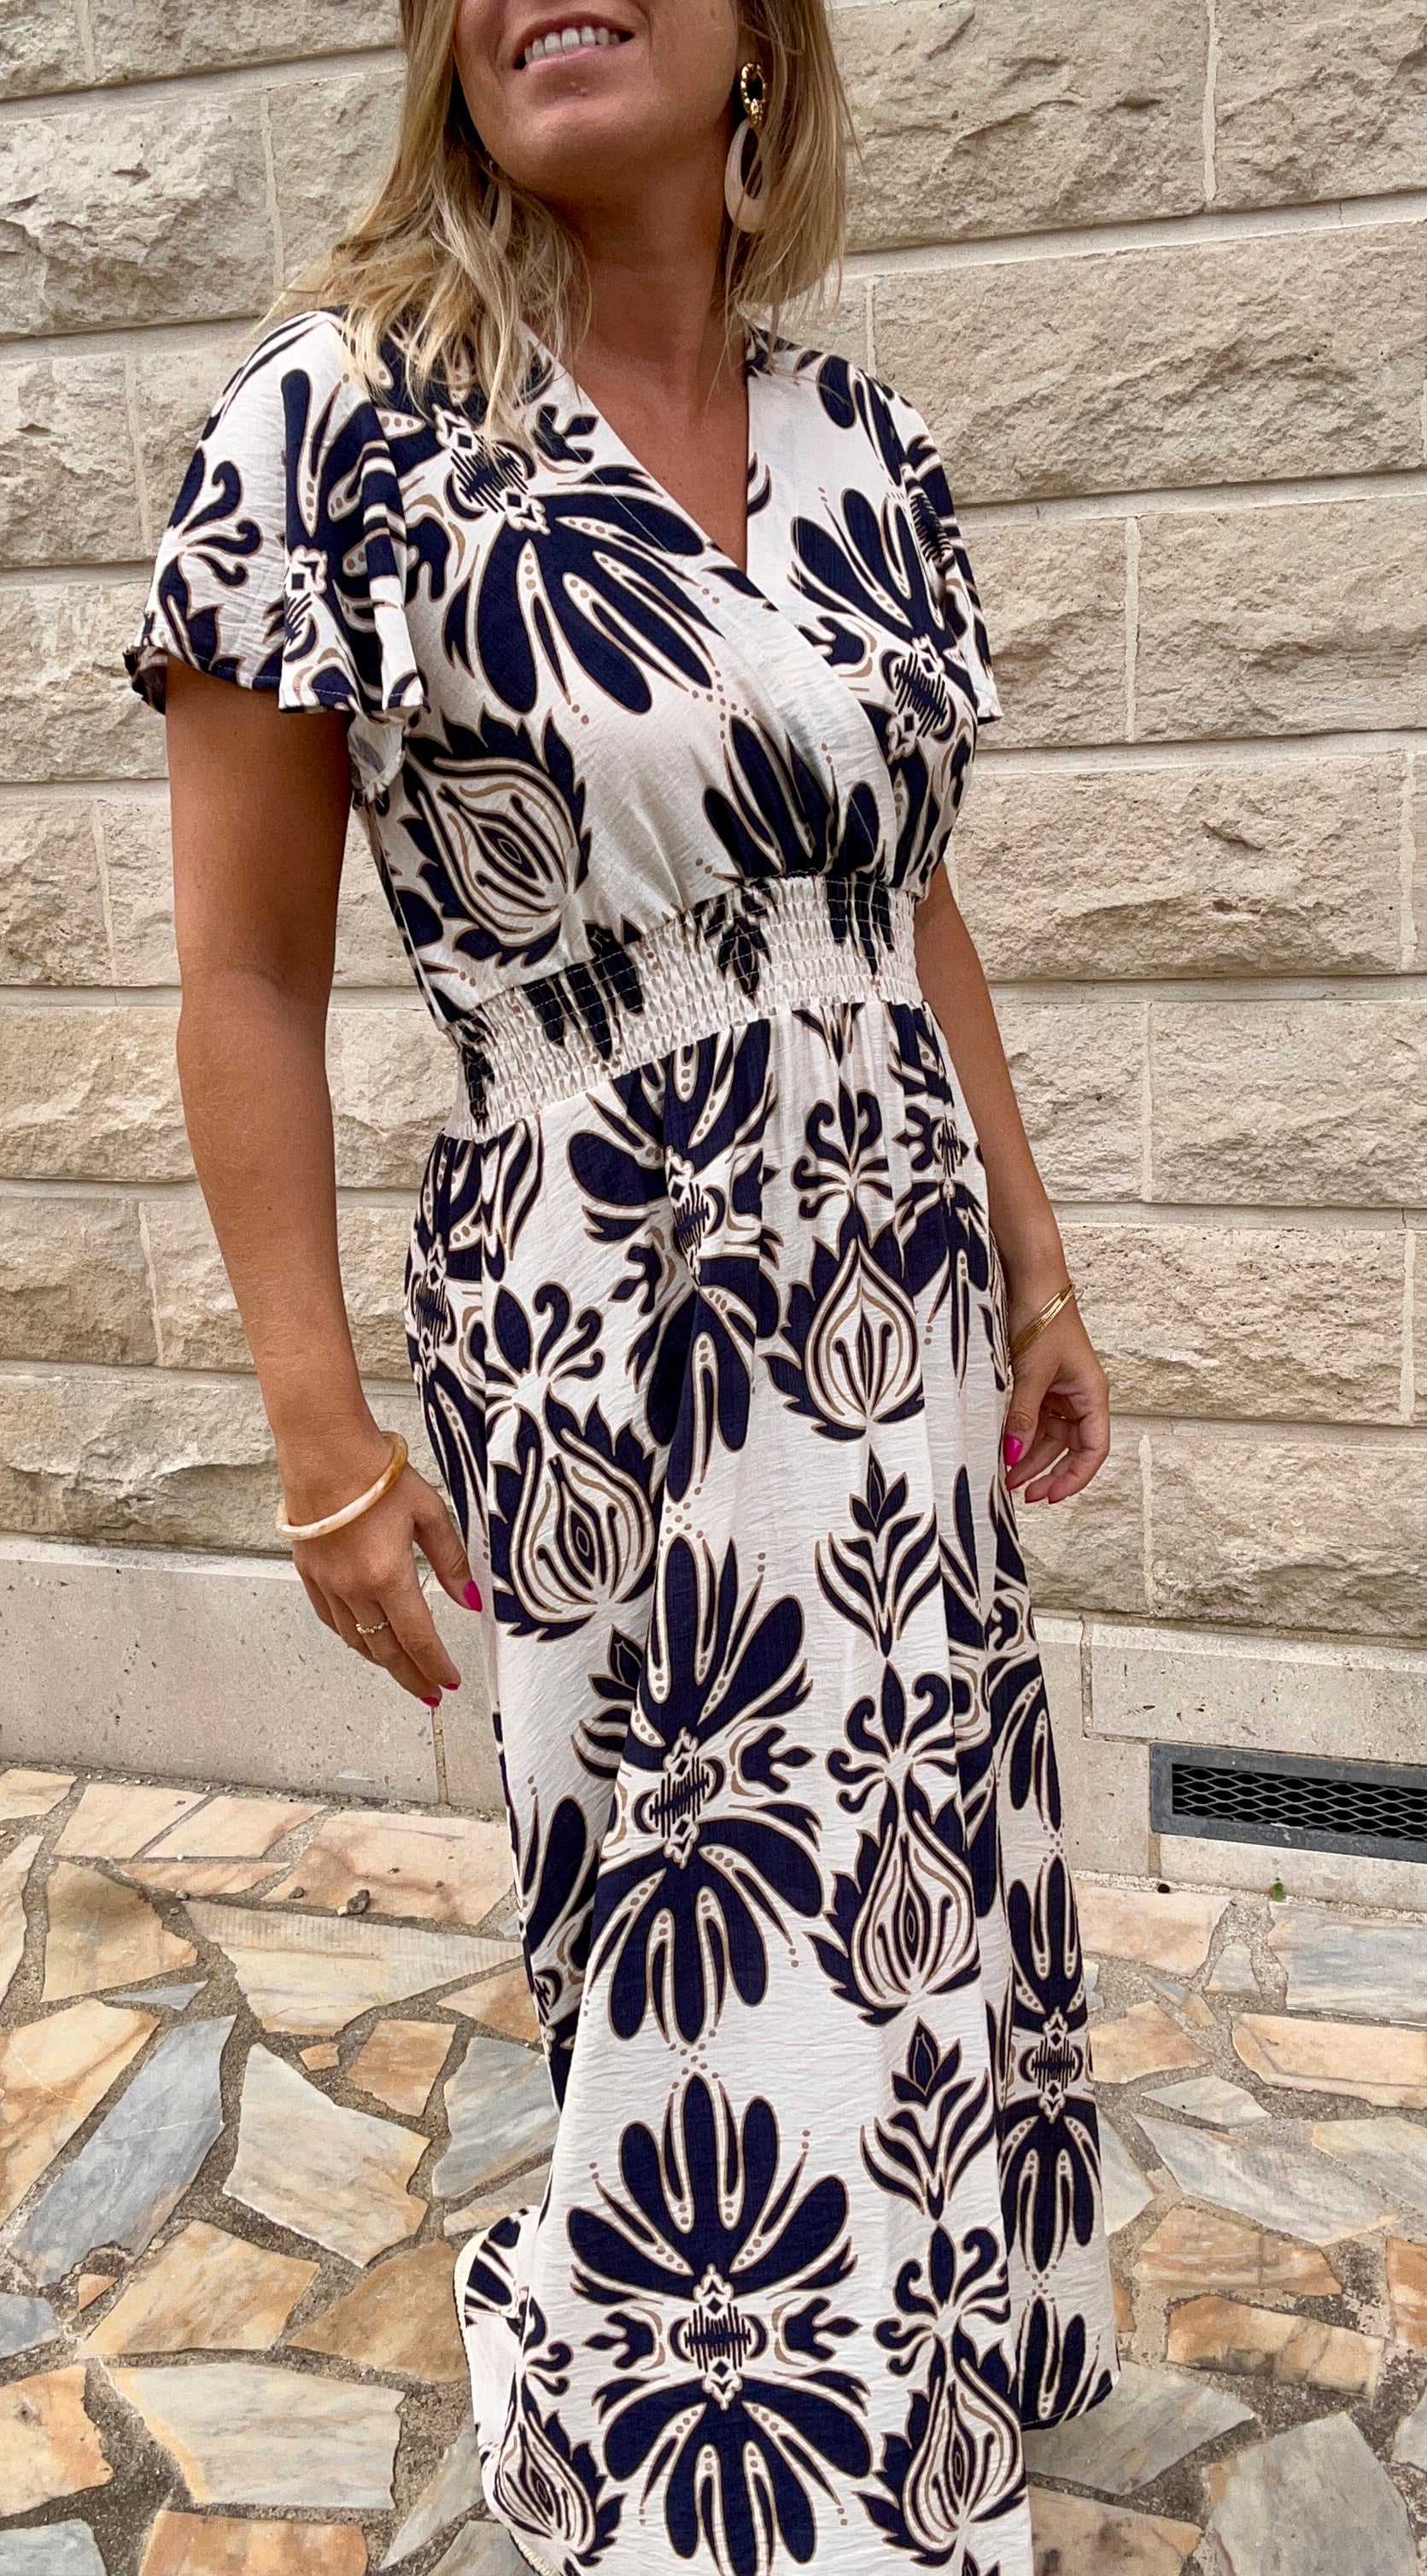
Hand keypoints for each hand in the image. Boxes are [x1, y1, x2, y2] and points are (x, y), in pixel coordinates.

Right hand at [292, 1464, 480, 1703]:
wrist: (324, 1450)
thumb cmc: (377, 1473)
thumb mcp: (429, 1512)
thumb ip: (451, 1561)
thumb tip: (472, 1600)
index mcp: (387, 1575)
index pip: (417, 1638)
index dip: (435, 1666)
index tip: (448, 1683)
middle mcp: (353, 1588)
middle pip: (385, 1649)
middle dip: (410, 1675)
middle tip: (429, 1693)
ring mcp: (327, 1583)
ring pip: (355, 1638)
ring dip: (381, 1659)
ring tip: (402, 1670)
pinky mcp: (309, 1572)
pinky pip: (330, 1618)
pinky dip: (351, 1635)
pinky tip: (363, 1638)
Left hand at [1002, 1296, 1110, 1505]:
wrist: (1030, 1281)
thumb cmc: (1044, 1318)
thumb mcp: (1032, 1372)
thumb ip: (1023, 1415)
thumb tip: (1015, 1455)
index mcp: (1091, 1394)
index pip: (1094, 1449)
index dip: (1076, 1476)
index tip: (1052, 1496)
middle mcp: (1078, 1397)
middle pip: (1069, 1448)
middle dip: (1046, 1472)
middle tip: (1021, 1494)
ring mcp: (1058, 1391)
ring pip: (1048, 1437)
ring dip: (1030, 1457)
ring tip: (1005, 1478)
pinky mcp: (1039, 1383)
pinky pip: (1033, 1419)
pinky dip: (1020, 1436)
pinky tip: (1004, 1450)